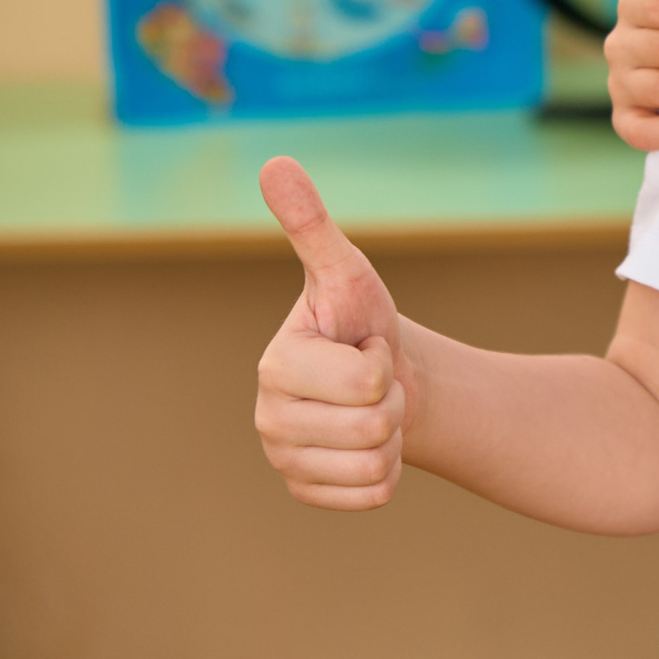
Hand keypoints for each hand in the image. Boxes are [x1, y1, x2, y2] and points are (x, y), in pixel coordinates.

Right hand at [253, 158, 412, 509]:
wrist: (385, 377)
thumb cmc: (362, 321)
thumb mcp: (347, 272)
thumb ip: (311, 225)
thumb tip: (275, 163)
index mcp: (275, 364)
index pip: (366, 379)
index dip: (381, 356)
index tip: (361, 343)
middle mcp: (267, 418)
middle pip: (374, 426)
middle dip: (391, 398)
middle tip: (373, 380)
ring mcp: (284, 461)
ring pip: (377, 464)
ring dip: (391, 435)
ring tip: (370, 407)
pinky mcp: (307, 494)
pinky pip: (374, 495)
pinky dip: (388, 473)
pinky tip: (366, 445)